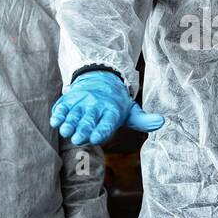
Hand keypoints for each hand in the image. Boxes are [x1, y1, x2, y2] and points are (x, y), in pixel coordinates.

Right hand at [50, 70, 164, 145]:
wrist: (102, 79)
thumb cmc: (117, 103)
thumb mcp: (131, 111)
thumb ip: (144, 120)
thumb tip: (162, 121)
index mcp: (112, 111)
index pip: (107, 122)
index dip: (102, 130)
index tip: (96, 138)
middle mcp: (97, 106)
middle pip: (89, 120)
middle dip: (83, 129)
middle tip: (77, 139)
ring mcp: (82, 102)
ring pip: (74, 113)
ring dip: (69, 122)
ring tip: (65, 130)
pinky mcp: (70, 99)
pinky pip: (63, 105)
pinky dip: (59, 113)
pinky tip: (55, 120)